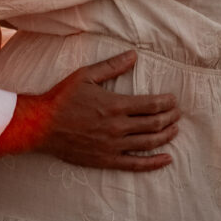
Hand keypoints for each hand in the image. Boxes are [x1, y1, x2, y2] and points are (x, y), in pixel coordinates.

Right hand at [0, 50, 179, 170]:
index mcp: (115, 104)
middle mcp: (117, 127)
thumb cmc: (63, 97)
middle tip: (178, 113)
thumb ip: (112, 66)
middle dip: (170, 118)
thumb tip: (134, 55)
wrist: (42, 125)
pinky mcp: (107, 160)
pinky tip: (167, 159)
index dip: (166, 102)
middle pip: (154, 124)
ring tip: (175, 130)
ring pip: (149, 143)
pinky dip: (154, 163)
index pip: (151, 104)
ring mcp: (113, 146)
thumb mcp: (86, 75)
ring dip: (166, 136)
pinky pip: (136, 164)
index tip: (174, 99)